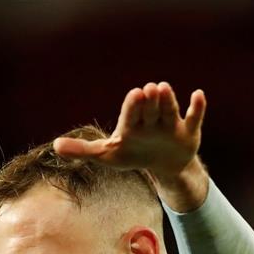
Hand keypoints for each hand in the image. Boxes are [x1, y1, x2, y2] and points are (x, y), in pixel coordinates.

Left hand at [53, 82, 208, 210]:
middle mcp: (151, 119)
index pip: (130, 114)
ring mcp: (170, 124)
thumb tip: (54, 147)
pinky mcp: (188, 131)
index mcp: (131, 124)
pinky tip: (198, 95)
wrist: (163, 165)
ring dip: (168, 100)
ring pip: (169, 110)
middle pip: (150, 109)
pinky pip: (193, 117)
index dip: (132, 106)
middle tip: (149, 89)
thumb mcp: (107, 155)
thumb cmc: (133, 154)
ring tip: (164, 88)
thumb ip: (82, 150)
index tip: (134, 94)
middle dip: (149, 101)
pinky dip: (197, 107)